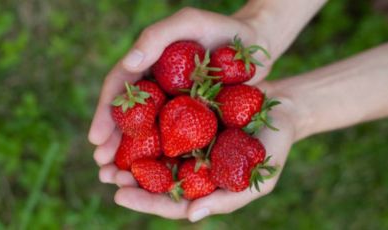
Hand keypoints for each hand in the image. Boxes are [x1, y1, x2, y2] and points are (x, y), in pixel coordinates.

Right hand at [89, 7, 273, 188]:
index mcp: (146, 65)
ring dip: (130, 158)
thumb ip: (156, 37)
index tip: (96, 139)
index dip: (105, 114)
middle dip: (112, 144)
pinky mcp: (192, 119)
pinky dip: (161, 158)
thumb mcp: (188, 23)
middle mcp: (155, 88)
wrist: (255, 45)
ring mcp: (172, 105)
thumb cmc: (222, 30)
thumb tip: (128, 64)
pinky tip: (154, 179)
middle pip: (128, 118)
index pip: (119, 90)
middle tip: (103, 169)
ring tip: (118, 180)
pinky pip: (173, 140)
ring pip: (147, 134)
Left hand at [98, 81, 297, 221]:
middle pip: (154, 179)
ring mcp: (188, 143)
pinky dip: (143, 125)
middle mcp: (191, 166)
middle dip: (128, 180)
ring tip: (104, 153)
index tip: (120, 195)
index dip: (145, 201)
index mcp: (203, 186)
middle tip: (104, 175)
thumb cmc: (274, 148)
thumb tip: (192, 215)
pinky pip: (162, 122)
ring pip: (153, 152)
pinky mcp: (187, 117)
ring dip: (128, 154)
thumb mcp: (258, 178)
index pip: (169, 202)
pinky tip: (125, 120)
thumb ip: (226, 199)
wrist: (283, 109)